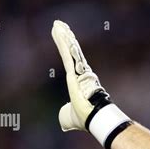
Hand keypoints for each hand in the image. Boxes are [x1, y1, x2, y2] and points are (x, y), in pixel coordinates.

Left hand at [52, 20, 131, 148]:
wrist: (91, 118)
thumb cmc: (84, 119)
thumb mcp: (69, 117)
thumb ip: (66, 115)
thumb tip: (64, 124)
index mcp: (79, 81)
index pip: (72, 63)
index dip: (69, 51)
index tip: (67, 41)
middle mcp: (81, 73)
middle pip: (71, 53)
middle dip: (66, 39)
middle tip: (60, 26)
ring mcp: (79, 71)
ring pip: (69, 50)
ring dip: (63, 37)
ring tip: (57, 24)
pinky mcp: (75, 71)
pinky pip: (68, 54)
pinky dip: (64, 42)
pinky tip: (59, 31)